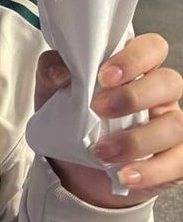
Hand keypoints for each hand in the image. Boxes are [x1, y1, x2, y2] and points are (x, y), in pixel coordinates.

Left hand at [35, 33, 182, 207]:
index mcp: (133, 66)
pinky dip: (152, 171)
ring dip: (137, 140)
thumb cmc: (68, 111)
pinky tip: (125, 174)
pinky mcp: (173, 159)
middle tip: (99, 109)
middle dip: (133, 96)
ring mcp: (168, 124)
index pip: (151, 47)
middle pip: (170, 82)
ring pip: (176, 125)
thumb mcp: (51, 84)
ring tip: (102, 151)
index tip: (104, 76)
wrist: (69, 160)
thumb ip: (52, 67)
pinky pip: (179, 163)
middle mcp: (157, 92)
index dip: (134, 58)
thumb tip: (60, 72)